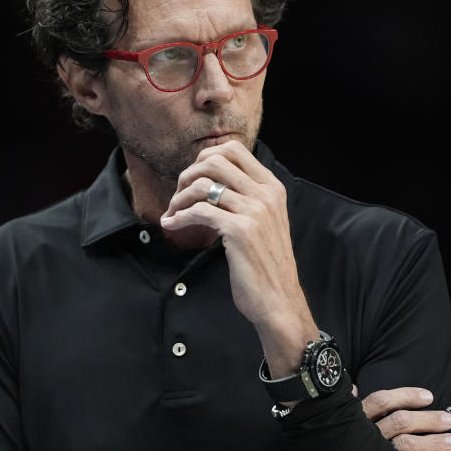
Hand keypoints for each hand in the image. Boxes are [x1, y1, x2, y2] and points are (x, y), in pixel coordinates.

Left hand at [160, 141, 317, 375]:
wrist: (278, 300)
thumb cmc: (266, 264)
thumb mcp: (265, 222)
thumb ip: (247, 198)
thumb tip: (212, 180)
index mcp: (273, 187)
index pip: (234, 150)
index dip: (205, 158)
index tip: (192, 178)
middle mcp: (266, 194)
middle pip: (215, 161)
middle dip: (188, 174)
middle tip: (178, 196)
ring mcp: (254, 212)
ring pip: (204, 185)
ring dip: (179, 198)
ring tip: (172, 213)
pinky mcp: (240, 231)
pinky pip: (200, 211)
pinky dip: (179, 217)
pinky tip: (171, 225)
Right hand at [353, 384, 450, 450]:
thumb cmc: (346, 444)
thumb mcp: (343, 423)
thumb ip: (351, 405)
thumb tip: (353, 387)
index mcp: (358, 419)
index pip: (382, 401)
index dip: (407, 396)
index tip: (428, 397)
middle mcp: (367, 436)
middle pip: (401, 422)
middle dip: (428, 420)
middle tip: (447, 420)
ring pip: (408, 444)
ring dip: (433, 442)